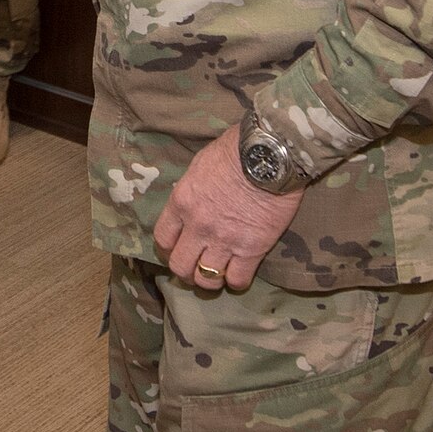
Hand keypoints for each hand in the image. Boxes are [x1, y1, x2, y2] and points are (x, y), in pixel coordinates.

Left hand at [153, 125, 303, 291]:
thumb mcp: (200, 164)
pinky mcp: (251, 249)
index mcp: (182, 203)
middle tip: (196, 267)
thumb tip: (193, 198)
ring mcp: (224, 240)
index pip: (163, 238)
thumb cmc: (236, 150)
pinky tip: (240, 274)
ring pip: (206, 279)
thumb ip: (192, 188)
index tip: (178, 248)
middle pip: (180, 266)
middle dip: (186, 270)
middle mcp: (198, 227)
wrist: (269, 155)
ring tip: (218, 274)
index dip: (169, 248)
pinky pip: (237, 280)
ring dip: (210, 280)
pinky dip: (237, 282)